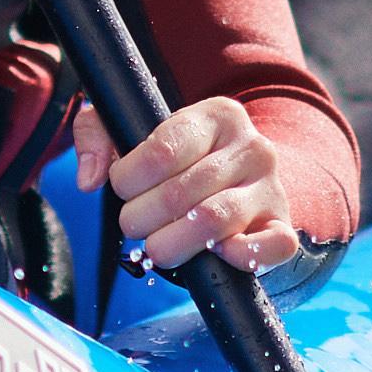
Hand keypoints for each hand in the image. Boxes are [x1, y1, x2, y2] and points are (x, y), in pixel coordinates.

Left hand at [74, 93, 299, 272]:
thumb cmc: (179, 159)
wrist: (239, 181)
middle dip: (142, 216)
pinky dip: (239, 257)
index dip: (128, 178)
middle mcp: (252, 147)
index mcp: (217, 115)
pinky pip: (271, 247)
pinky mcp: (282, 226)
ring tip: (156, 246)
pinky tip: (213, 255)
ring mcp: (271, 188)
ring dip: (171, 244)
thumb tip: (89, 179)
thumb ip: (97, 134)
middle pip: (182, 191)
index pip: (162, 149)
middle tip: (134, 222)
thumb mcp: (135, 129)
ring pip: (214, 221)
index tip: (122, 186)